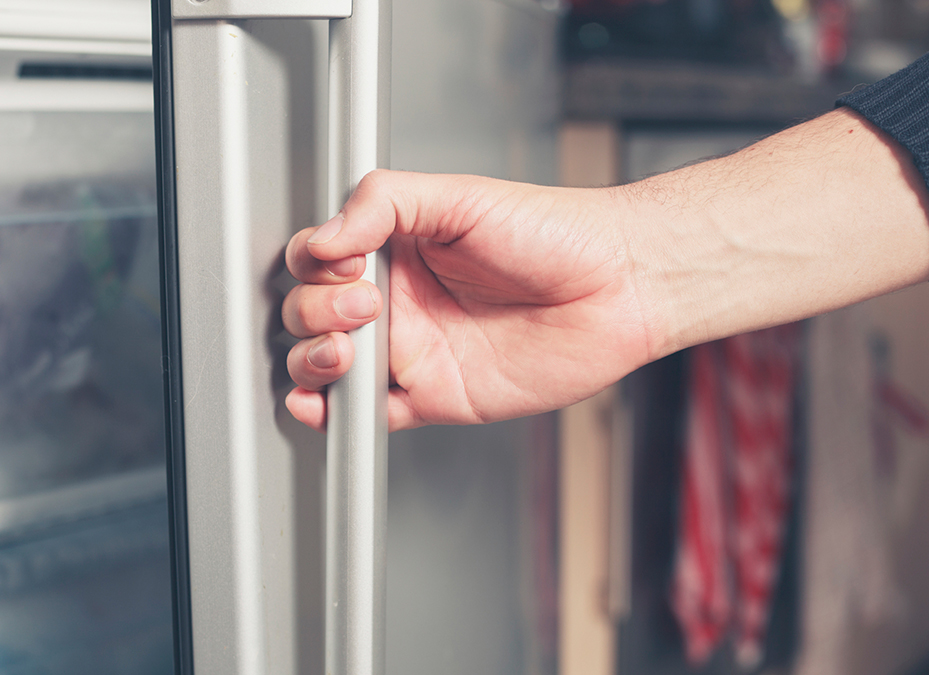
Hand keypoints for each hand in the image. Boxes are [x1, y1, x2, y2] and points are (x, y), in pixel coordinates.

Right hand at [282, 170, 658, 430]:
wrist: (617, 287)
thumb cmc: (555, 233)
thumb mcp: (459, 195)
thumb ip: (382, 203)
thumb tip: (324, 238)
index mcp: (396, 248)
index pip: (319, 260)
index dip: (315, 266)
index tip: (343, 261)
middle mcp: (398, 300)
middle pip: (311, 314)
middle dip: (316, 313)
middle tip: (366, 305)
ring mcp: (413, 350)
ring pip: (327, 367)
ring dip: (313, 362)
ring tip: (344, 351)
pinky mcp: (434, 396)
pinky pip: (370, 414)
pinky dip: (336, 417)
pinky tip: (325, 405)